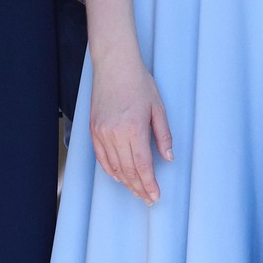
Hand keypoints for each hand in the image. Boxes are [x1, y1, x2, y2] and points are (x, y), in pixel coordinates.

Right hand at [89, 49, 172, 203]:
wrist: (114, 65)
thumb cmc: (138, 83)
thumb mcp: (158, 108)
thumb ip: (163, 136)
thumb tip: (168, 157)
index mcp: (134, 128)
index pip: (142, 166)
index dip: (149, 184)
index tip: (155, 195)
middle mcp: (115, 133)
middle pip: (128, 170)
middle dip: (139, 187)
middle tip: (147, 198)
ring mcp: (102, 132)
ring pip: (114, 166)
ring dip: (126, 182)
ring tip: (136, 191)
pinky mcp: (93, 129)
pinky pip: (101, 157)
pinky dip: (110, 170)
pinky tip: (119, 177)